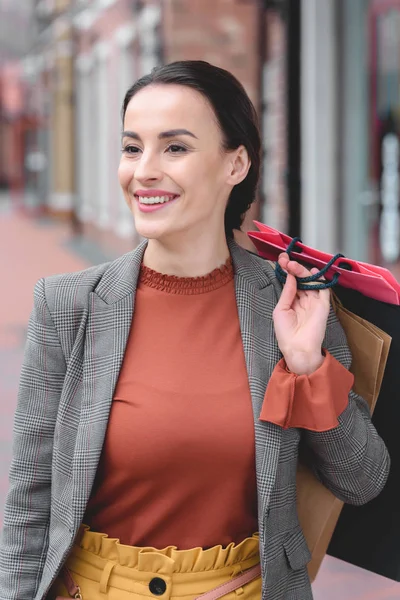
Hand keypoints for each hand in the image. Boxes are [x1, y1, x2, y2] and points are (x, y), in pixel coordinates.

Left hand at [273, 253, 330, 374]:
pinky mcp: (323, 306)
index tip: (281, 260)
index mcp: (292, 301)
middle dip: (294, 268)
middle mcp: (304, 300)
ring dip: (303, 271)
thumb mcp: (280, 310)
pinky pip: (324, 289)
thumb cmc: (286, 333)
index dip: (287, 270)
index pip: (291, 281)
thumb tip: (289, 276)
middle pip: (301, 279)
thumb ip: (287, 292)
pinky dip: (320, 279)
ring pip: (311, 281)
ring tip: (293, 266)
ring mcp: (314, 302)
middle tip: (286, 261)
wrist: (297, 348)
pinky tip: (312, 272)